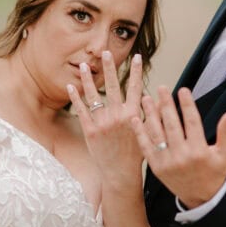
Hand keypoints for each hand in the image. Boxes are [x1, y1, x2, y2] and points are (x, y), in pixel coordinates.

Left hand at [67, 51, 144, 187]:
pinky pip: (81, 111)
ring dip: (88, 79)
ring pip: (94, 96)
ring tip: (84, 65)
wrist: (120, 173)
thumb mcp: (147, 133)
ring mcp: (103, 123)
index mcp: (133, 115)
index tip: (137, 57)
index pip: (135, 88)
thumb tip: (155, 98)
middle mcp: (118, 116)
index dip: (136, 72)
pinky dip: (75, 98)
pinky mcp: (90, 131)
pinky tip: (70, 86)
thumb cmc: (136, 155)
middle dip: (109, 67)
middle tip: (105, 52)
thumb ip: (149, 114)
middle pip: (112, 86)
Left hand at [132, 85, 225, 207]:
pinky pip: (147, 147)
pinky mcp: (156, 167)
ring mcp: (167, 162)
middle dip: (166, 104)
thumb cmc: (215, 172)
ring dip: (150, 115)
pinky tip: (135, 119)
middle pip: (172, 125)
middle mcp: (182, 156)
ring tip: (146, 98)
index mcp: (199, 151)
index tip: (183, 89)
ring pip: (157, 134)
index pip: (192, 122)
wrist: (201, 198)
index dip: (187, 104)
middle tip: (161, 88)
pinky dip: (140, 133)